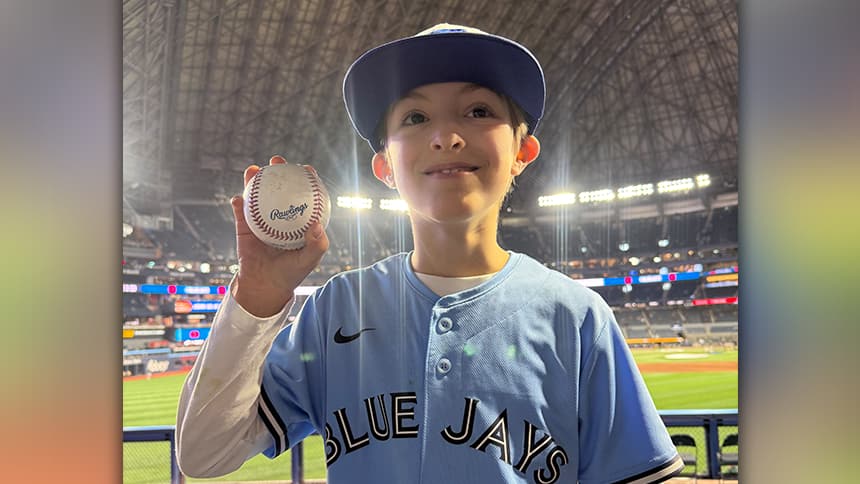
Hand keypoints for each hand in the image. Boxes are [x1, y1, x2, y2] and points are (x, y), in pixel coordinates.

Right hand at [230, 155, 328, 316]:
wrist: (266, 286)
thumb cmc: (291, 272)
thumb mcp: (309, 260)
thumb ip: (317, 244)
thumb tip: (317, 225)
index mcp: (297, 219)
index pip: (303, 195)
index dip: (306, 179)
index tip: (307, 168)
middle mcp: (280, 214)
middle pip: (279, 187)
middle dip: (279, 170)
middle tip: (277, 161)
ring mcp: (261, 218)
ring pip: (257, 194)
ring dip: (254, 179)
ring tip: (253, 170)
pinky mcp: (244, 226)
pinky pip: (240, 211)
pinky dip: (239, 203)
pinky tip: (239, 199)